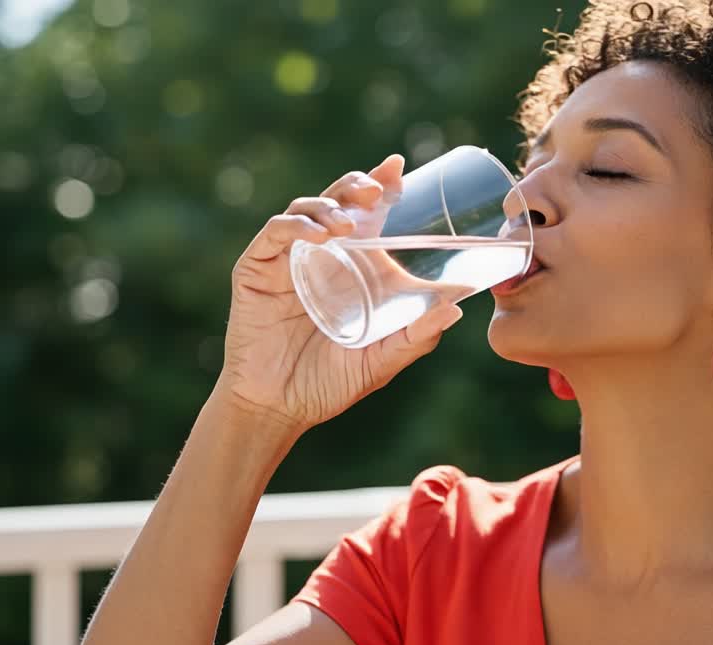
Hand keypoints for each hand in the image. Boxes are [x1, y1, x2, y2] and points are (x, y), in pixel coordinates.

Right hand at [215, 155, 462, 431]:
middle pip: (336, 201)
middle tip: (377, 189)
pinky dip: (295, 227)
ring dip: (328, 206)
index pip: (365, 213)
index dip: (380, 184)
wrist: (278, 408)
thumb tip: (456, 309)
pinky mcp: (256, 270)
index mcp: (351, 266)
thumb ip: (416, 336)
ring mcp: (287, 260)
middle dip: (356, 185)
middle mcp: (319, 255)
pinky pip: (274, 234)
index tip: (399, 167)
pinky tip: (316, 236)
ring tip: (349, 223)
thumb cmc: (330, 383)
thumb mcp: (382, 359)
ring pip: (304, 210)